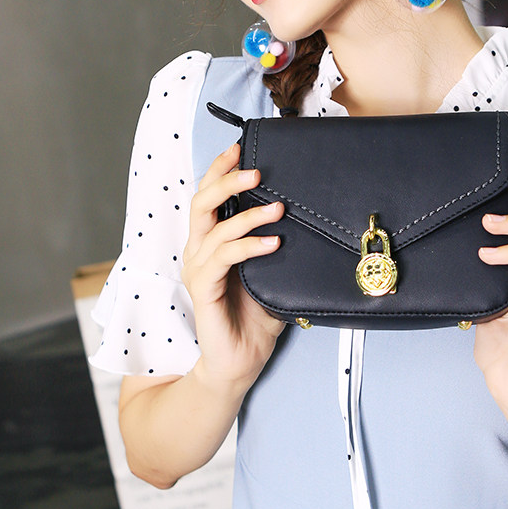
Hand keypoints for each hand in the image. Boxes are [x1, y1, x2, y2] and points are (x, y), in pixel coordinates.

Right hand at [181, 143, 285, 389]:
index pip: (209, 196)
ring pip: (214, 229)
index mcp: (211, 242)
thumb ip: (279, 245)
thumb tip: (308, 217)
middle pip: (202, 203)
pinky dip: (247, 246)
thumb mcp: (273, 272)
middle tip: (255, 171)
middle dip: (225, 180)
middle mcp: (200, 251)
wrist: (240, 362)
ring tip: (278, 208)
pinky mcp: (203, 291)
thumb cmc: (255, 315)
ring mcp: (199, 271)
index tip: (240, 146)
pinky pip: (222, 260)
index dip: (220, 169)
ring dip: (247, 215)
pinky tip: (272, 242)